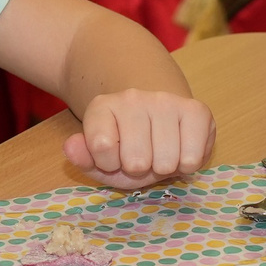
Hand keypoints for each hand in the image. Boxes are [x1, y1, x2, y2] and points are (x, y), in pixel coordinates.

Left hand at [66, 89, 215, 188]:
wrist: (159, 119)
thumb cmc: (127, 147)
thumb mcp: (100, 160)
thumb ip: (82, 158)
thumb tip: (70, 147)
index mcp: (102, 106)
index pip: (101, 147)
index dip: (108, 164)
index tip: (113, 156)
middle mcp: (133, 97)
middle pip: (137, 161)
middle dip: (140, 168)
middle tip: (142, 156)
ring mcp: (165, 100)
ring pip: (166, 162)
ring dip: (164, 167)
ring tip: (160, 153)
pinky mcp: (196, 109)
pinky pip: (192, 158)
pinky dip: (187, 164)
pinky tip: (181, 150)